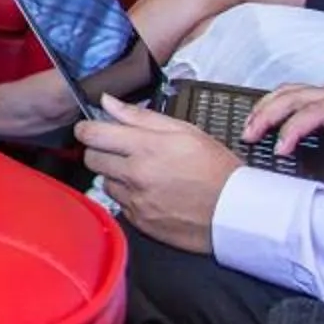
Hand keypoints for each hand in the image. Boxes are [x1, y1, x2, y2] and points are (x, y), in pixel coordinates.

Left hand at [75, 99, 240, 250]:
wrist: (236, 212)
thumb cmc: (216, 169)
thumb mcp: (185, 131)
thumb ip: (140, 116)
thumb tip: (108, 102)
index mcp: (146, 147)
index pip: (92, 134)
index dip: (87, 128)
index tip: (92, 128)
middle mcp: (135, 175)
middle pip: (91, 159)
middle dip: (100, 151)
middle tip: (121, 150)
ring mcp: (135, 201)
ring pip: (104, 182)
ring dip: (115, 175)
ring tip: (142, 173)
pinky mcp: (139, 222)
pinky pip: (119, 204)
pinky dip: (128, 197)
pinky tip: (150, 192)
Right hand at [245, 77, 323, 157]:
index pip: (314, 112)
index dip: (293, 129)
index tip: (281, 149)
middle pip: (292, 95)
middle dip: (266, 114)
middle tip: (248, 135)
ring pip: (291, 90)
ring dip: (267, 105)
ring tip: (250, 125)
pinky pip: (298, 91)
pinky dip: (277, 101)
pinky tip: (270, 112)